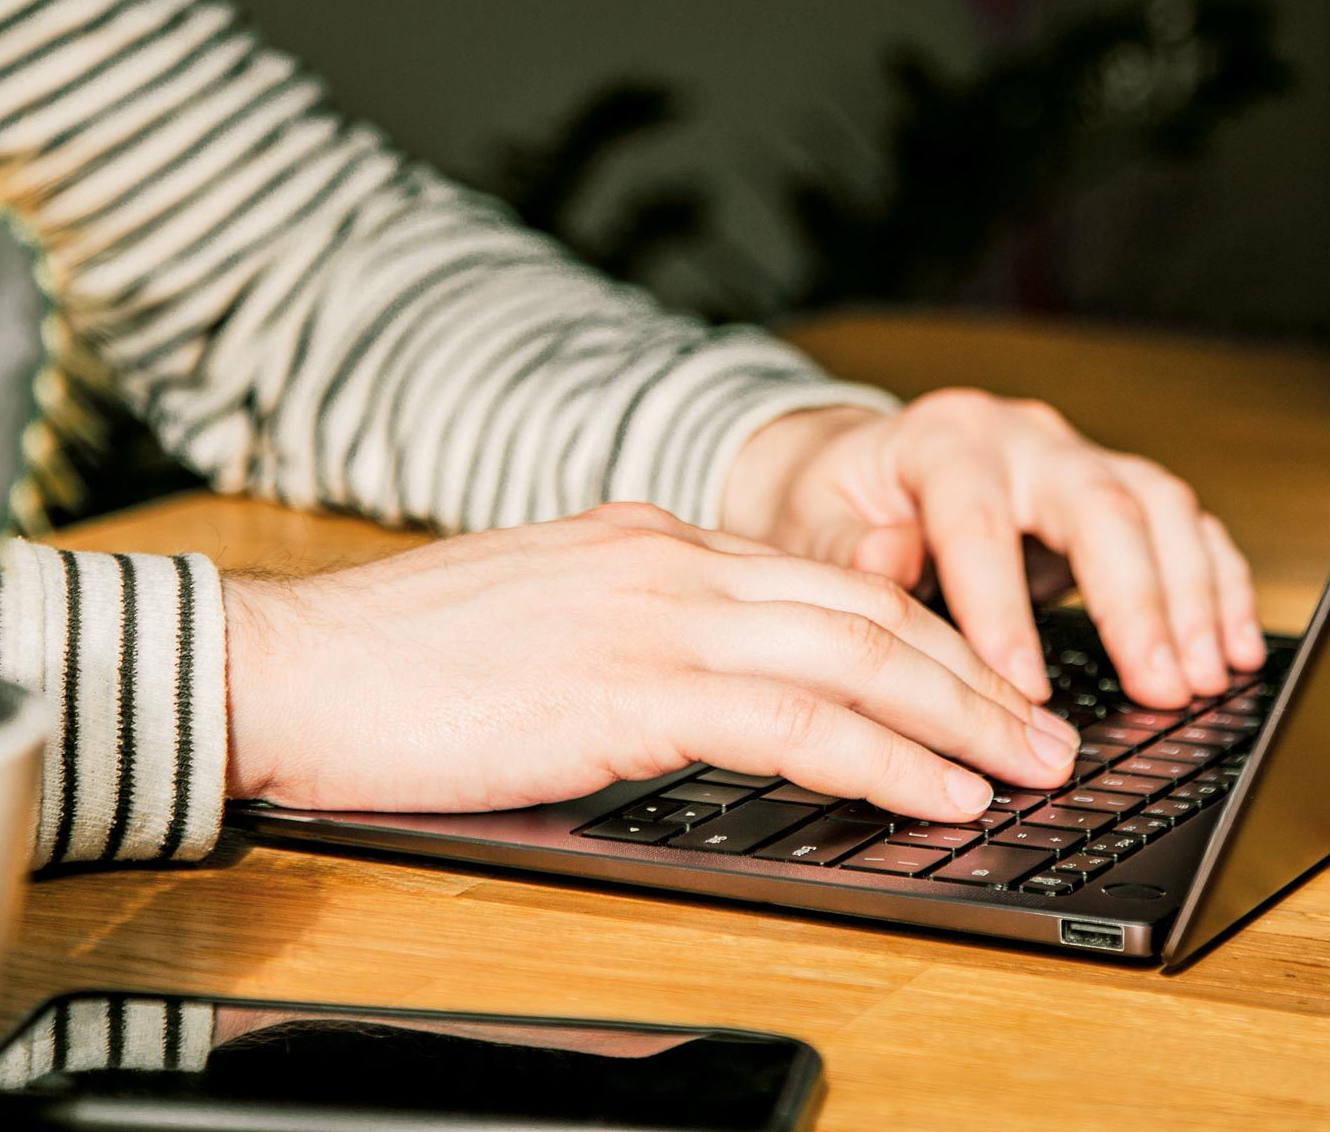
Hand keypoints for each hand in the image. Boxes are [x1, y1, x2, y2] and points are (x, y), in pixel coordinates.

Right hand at [221, 502, 1080, 821]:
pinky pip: (793, 719)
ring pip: (853, 654)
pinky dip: (883, 756)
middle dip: (971, 674)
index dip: (918, 635)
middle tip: (1045, 731)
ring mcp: (651, 613)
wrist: (285, 666)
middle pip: (863, 608)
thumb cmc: (394, 666)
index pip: (820, 581)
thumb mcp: (541, 622)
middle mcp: (666, 557)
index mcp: (647, 538)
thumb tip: (712, 691)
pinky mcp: (627, 686)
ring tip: (1026, 767)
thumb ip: (634, 636)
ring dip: (958, 717)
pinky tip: (935, 792)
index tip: (979, 684)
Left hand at [722, 392, 1260, 707]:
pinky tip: (1232, 649)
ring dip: (1192, 596)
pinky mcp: (1115, 486)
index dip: (1003, 604)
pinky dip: (1218, 584)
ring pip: (1158, 506)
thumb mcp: (806, 522)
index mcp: (943, 441)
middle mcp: (1022, 437)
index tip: (1023, 688)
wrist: (860, 464)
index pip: (978, 519)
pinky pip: (1184, 524)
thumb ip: (842, 549)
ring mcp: (1078, 457)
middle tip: (1159, 685)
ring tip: (1205, 678)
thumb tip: (885, 560)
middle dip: (1137, 601)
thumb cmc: (834, 501)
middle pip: (1098, 503)